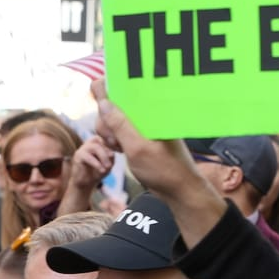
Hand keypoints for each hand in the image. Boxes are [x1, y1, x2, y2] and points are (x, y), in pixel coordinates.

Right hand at [69, 135, 114, 193]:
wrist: (86, 183)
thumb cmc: (99, 171)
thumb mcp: (109, 163)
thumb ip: (111, 157)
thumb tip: (111, 153)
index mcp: (100, 141)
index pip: (109, 139)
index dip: (114, 148)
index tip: (116, 158)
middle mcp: (91, 142)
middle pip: (102, 141)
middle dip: (108, 154)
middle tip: (110, 165)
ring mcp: (83, 147)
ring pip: (95, 147)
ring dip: (103, 157)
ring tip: (107, 167)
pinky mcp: (78, 155)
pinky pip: (88, 157)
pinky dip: (96, 163)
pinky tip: (101, 170)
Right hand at [90, 79, 225, 243]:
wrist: (178, 190)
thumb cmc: (164, 169)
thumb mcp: (137, 147)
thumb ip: (119, 125)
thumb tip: (104, 102)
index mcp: (153, 110)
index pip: (126, 89)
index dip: (108, 91)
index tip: (99, 100)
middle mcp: (148, 113)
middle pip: (114, 105)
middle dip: (107, 122)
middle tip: (114, 140)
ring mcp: (143, 124)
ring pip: (114, 119)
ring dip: (110, 133)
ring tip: (119, 148)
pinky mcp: (140, 134)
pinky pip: (119, 129)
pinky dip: (115, 138)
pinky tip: (120, 149)